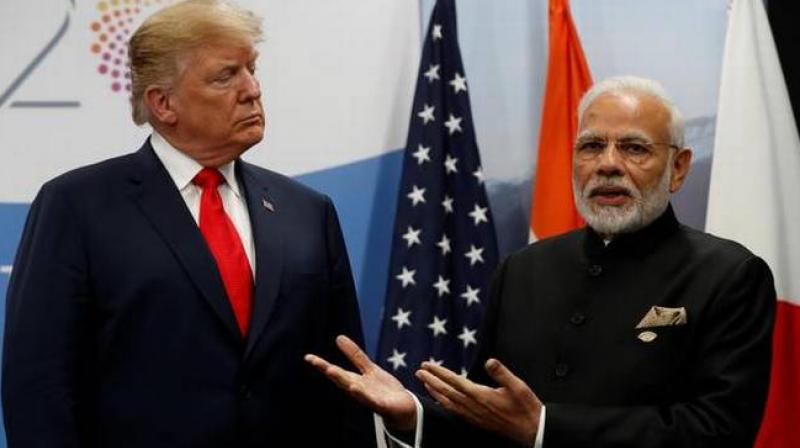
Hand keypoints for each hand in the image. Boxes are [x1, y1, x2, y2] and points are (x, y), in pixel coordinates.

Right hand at [305, 335, 416, 430]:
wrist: (404, 408)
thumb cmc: (384, 390)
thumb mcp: (369, 369)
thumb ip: (355, 355)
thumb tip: (338, 337)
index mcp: (355, 381)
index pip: (336, 372)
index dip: (322, 365)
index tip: (308, 357)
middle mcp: (359, 391)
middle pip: (343, 381)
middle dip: (331, 372)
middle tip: (317, 363)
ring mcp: (370, 399)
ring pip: (356, 391)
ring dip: (345, 383)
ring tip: (334, 372)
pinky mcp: (383, 406)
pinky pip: (372, 401)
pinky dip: (364, 395)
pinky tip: (355, 387)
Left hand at [416, 358, 541, 444]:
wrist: (531, 430)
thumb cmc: (525, 407)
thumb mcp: (518, 386)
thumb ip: (502, 373)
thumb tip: (490, 361)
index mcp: (481, 395)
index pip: (455, 381)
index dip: (439, 372)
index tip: (427, 365)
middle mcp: (474, 406)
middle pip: (447, 392)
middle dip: (431, 380)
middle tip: (419, 371)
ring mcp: (474, 415)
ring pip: (448, 403)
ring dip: (435, 392)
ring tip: (425, 383)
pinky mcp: (476, 421)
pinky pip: (455, 411)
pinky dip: (444, 403)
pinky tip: (441, 400)